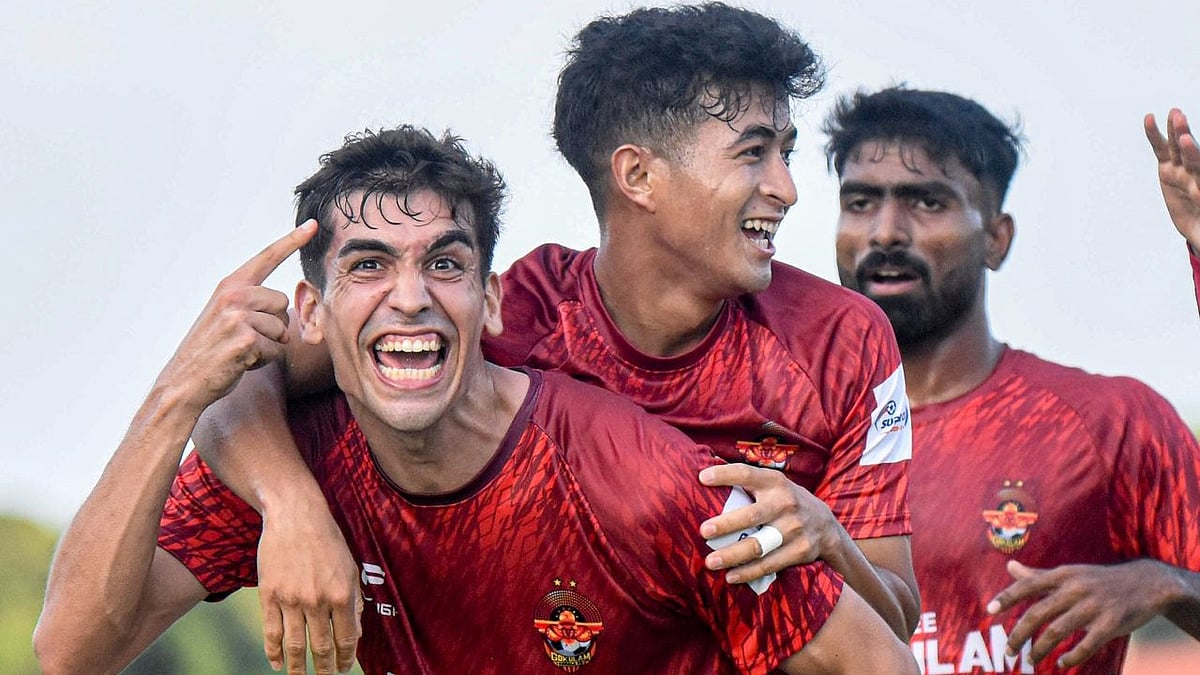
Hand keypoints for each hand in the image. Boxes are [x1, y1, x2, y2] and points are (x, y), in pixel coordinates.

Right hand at [157, 221, 317, 411]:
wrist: (184, 381)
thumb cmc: (210, 350)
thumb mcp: (225, 315)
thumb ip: (250, 302)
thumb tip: (284, 302)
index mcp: (230, 286)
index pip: (266, 257)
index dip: (292, 240)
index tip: (313, 225)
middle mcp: (233, 296)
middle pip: (283, 302)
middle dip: (272, 324)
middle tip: (243, 337)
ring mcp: (238, 317)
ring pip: (282, 329)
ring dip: (268, 345)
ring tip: (240, 350)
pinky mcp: (245, 340)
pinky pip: (276, 350)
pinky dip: (264, 361)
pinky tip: (240, 362)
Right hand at [258, 493, 361, 673]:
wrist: (295, 516)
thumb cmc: (327, 540)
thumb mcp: (351, 568)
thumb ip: (354, 601)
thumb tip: (354, 633)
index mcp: (341, 594)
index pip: (345, 639)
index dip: (345, 659)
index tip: (343, 669)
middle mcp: (317, 601)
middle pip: (321, 646)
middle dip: (323, 668)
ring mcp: (291, 600)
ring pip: (294, 645)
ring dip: (298, 667)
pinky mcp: (269, 595)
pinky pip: (271, 632)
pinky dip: (273, 652)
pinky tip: (276, 663)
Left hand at [698, 463, 838, 583]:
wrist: (827, 526)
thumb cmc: (786, 502)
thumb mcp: (774, 485)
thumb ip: (748, 482)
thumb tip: (705, 472)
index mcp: (775, 482)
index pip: (747, 474)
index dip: (725, 474)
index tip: (702, 478)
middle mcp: (785, 503)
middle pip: (752, 516)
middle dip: (726, 524)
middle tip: (703, 532)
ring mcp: (794, 529)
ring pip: (759, 545)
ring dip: (732, 555)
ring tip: (710, 561)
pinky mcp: (800, 551)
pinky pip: (770, 564)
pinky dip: (748, 572)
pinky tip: (731, 576)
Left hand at [987, 559, 1172, 667]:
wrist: (1148, 583)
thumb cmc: (1099, 580)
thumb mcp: (1069, 573)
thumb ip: (1038, 575)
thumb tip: (1009, 566)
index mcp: (1063, 575)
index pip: (1028, 584)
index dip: (1008, 596)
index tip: (990, 610)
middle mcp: (1075, 588)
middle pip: (1039, 612)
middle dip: (1019, 633)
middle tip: (1009, 650)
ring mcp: (1094, 605)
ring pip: (1058, 630)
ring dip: (1040, 649)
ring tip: (1030, 660)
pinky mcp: (1112, 622)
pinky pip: (1087, 644)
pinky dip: (1072, 656)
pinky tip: (1061, 663)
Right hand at [1145, 109, 1199, 250]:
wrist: (1198, 224)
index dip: (1195, 164)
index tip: (1190, 154)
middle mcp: (1195, 176)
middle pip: (1193, 157)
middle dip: (1188, 145)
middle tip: (1183, 130)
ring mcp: (1182, 170)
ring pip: (1179, 148)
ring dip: (1176, 131)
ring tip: (1174, 114)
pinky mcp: (1168, 169)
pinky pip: (1160, 149)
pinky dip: (1155, 135)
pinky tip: (1149, 119)